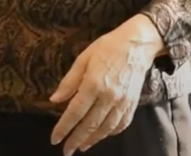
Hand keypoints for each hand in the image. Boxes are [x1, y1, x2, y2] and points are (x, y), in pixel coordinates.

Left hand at [49, 15, 164, 154]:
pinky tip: (101, 135)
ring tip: (81, 146)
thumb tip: (54, 100)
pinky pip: (121, 124)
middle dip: (76, 139)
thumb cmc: (106, 48)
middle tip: (66, 151)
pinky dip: (110, 132)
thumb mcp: (82, 59)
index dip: (64, 127)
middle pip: (90, 124)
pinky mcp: (132, 104)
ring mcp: (122, 102)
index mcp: (93, 83)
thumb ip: (68, 81)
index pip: (75, 111)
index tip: (55, 139)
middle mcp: (109, 96)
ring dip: (92, 139)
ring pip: (106, 127)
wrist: (136, 45)